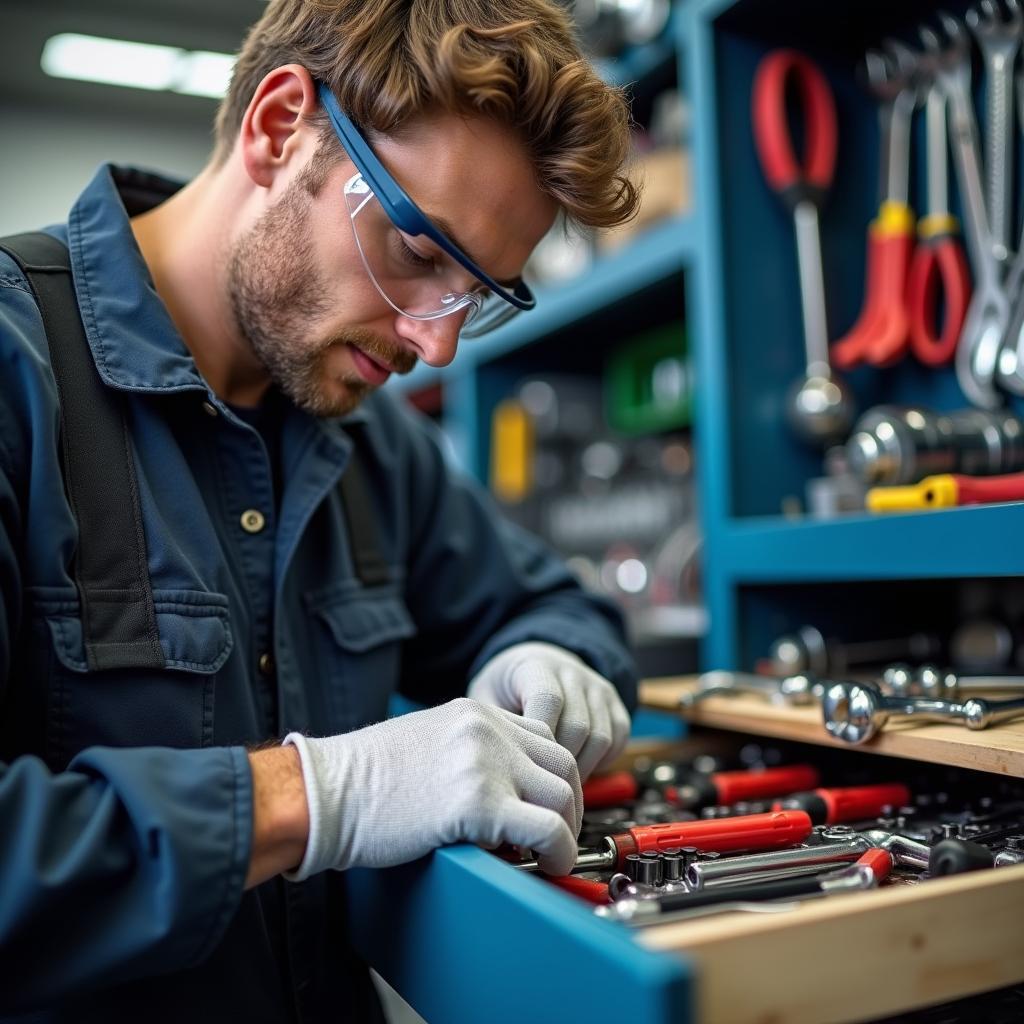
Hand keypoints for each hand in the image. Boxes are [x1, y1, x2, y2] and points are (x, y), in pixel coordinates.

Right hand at [283, 698, 581, 879]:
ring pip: (563, 795)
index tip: (548, 805)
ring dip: (566, 830)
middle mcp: (486, 729)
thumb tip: (502, 790)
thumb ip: (468, 753)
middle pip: (563, 763)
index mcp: (474, 713)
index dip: (554, 777)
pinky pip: (546, 829)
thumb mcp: (426, 743)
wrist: (325, 793)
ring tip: (548, 855)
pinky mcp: (479, 802)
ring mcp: (485, 762)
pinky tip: (544, 864)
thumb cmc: (362, 780)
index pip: (544, 737)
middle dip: (569, 804)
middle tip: (557, 835)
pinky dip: (558, 851)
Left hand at [467, 642, 630, 781]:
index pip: (548, 701)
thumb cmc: (505, 690)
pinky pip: (618, 739)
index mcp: (537, 666)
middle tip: (542, 789)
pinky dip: (602, 762)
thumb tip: (492, 761)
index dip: (540, 739)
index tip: (526, 766)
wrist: (534, 665)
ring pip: (601, 737)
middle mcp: (573, 672)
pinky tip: (578, 771)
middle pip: (578, 726)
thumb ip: (490, 725)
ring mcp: (598, 687)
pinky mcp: (615, 703)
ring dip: (581, 769)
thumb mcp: (486, 697)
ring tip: (558, 785)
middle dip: (559, 764)